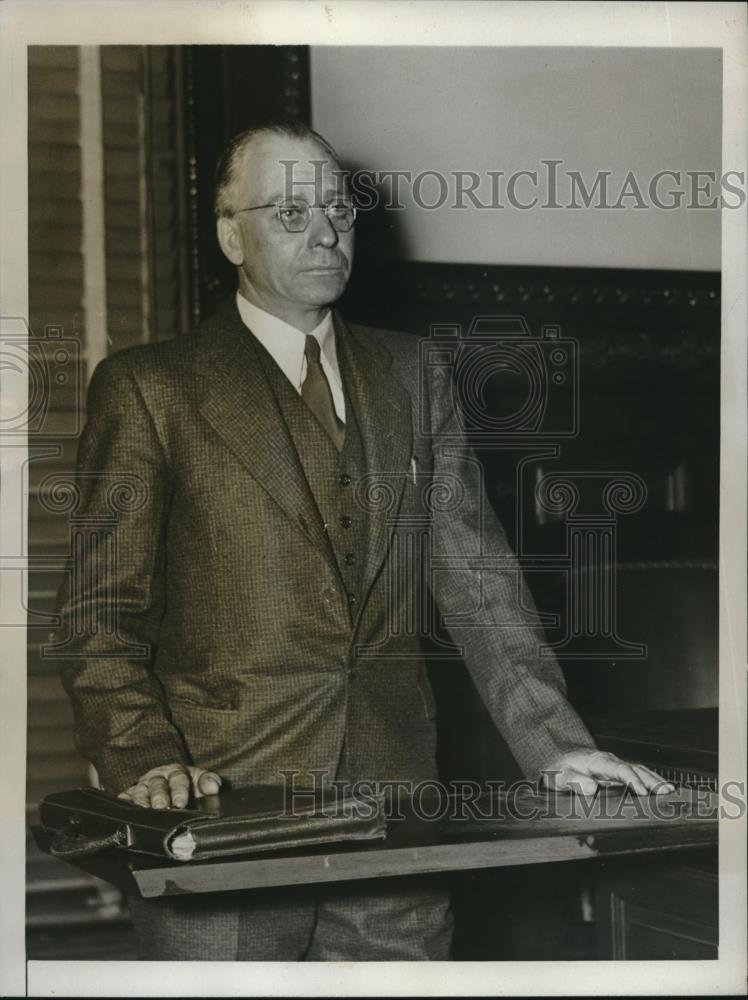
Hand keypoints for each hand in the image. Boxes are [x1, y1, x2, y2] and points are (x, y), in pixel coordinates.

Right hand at [118, 763, 221, 808]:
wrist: (168, 785)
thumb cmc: (186, 785)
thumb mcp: (199, 781)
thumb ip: (208, 782)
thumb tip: (214, 787)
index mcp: (177, 772)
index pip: (179, 779)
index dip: (180, 790)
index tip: (181, 802)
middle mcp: (159, 777)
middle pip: (158, 784)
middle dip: (159, 795)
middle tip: (161, 806)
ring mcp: (143, 786)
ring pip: (140, 791)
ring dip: (142, 801)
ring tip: (144, 810)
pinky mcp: (130, 795)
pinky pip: (124, 797)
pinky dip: (123, 802)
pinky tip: (122, 807)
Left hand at [542, 749, 674, 795]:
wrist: (556, 759)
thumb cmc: (558, 769)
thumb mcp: (559, 776)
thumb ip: (573, 781)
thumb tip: (591, 788)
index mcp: (597, 761)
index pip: (618, 769)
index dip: (631, 779)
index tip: (642, 791)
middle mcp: (609, 761)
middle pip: (634, 768)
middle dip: (651, 780)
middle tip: (666, 792)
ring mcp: (614, 766)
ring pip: (638, 770)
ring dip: (654, 780)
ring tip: (670, 791)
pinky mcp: (616, 773)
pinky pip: (636, 774)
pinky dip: (650, 780)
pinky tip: (660, 789)